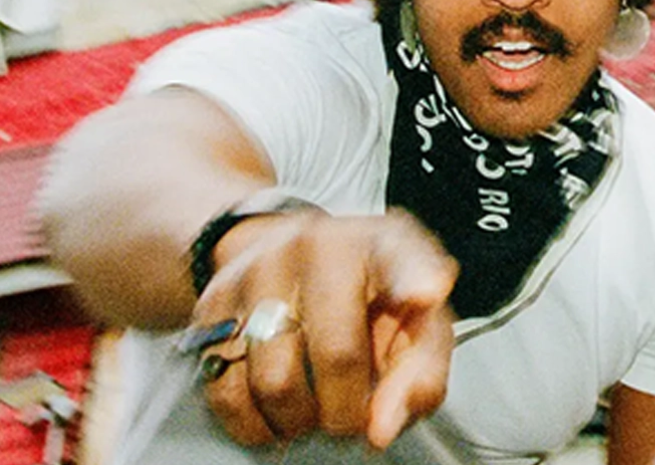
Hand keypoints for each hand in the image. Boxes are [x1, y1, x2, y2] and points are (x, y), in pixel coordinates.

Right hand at [189, 208, 458, 448]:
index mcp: (378, 243)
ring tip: (312, 407)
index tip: (426, 295)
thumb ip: (421, 371)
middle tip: (349, 414)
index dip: (415, 276)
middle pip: (337, 353)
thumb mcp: (411, 318)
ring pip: (275, 381)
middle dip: (347, 411)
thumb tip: (383, 427)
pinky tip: (275, 409)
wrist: (285, 254)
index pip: (400, 255)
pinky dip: (253, 423)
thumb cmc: (363, 295)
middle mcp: (316, 244)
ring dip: (298, 420)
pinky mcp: (213, 302)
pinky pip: (225, 390)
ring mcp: (258, 269)